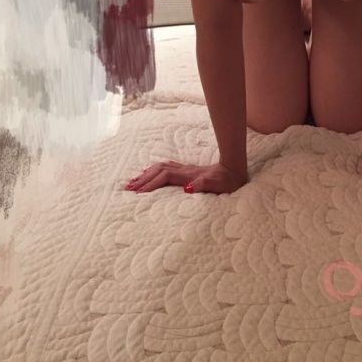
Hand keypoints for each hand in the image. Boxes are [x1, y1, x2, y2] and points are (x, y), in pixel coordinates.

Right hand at [124, 160, 247, 194]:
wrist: (234, 170)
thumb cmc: (227, 181)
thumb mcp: (219, 186)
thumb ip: (204, 185)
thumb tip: (188, 188)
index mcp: (189, 174)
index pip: (164, 177)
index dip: (151, 184)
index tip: (138, 193)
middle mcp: (184, 170)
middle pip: (158, 170)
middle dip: (143, 179)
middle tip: (127, 189)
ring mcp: (184, 169)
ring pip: (160, 167)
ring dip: (146, 174)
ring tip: (132, 183)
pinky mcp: (186, 170)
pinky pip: (164, 168)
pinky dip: (153, 171)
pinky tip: (148, 175)